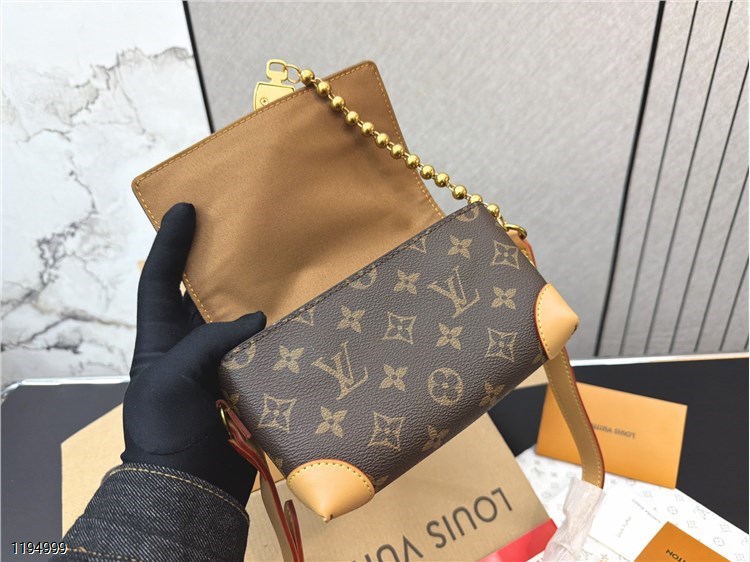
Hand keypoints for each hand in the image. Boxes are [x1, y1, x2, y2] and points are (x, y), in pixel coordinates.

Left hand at [121, 202, 263, 504]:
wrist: (189, 485)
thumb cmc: (166, 429)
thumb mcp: (170, 377)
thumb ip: (206, 343)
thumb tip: (256, 319)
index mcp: (160, 339)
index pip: (159, 280)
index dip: (169, 243)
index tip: (185, 207)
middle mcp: (190, 346)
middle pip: (204, 293)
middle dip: (219, 262)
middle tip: (247, 229)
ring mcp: (219, 365)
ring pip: (239, 321)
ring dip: (257, 298)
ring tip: (283, 268)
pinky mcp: (246, 384)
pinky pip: (263, 352)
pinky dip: (280, 336)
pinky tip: (301, 318)